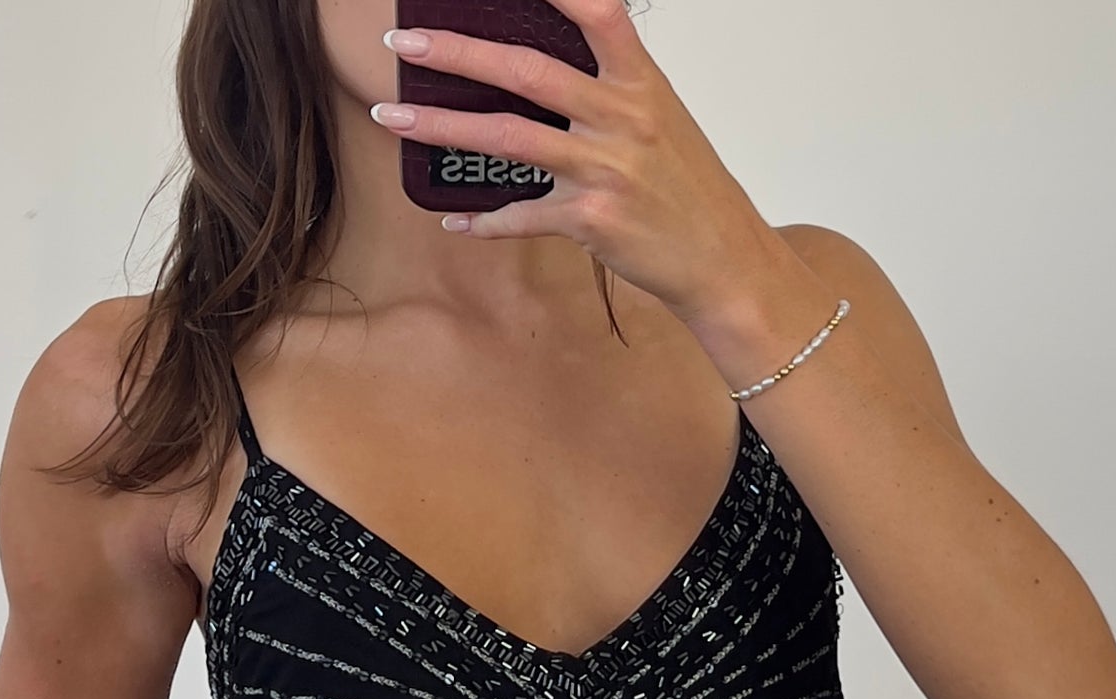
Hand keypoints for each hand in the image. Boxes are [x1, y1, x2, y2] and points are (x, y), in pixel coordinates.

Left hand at [371, 0, 793, 326]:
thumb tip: (544, 66)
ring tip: (394, 117)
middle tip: (405, 42)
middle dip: (457, 53)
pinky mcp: (592, 221)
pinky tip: (453, 219)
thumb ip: (611, 85)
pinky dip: (484, 221)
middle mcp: (621, 118)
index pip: (596, 13)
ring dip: (442, 128)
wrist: (721, 257)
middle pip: (527, 72)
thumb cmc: (686, 187)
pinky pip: (522, 217)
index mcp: (640, 82)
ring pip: (509, 139)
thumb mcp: (660, 118)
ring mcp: (605, 170)